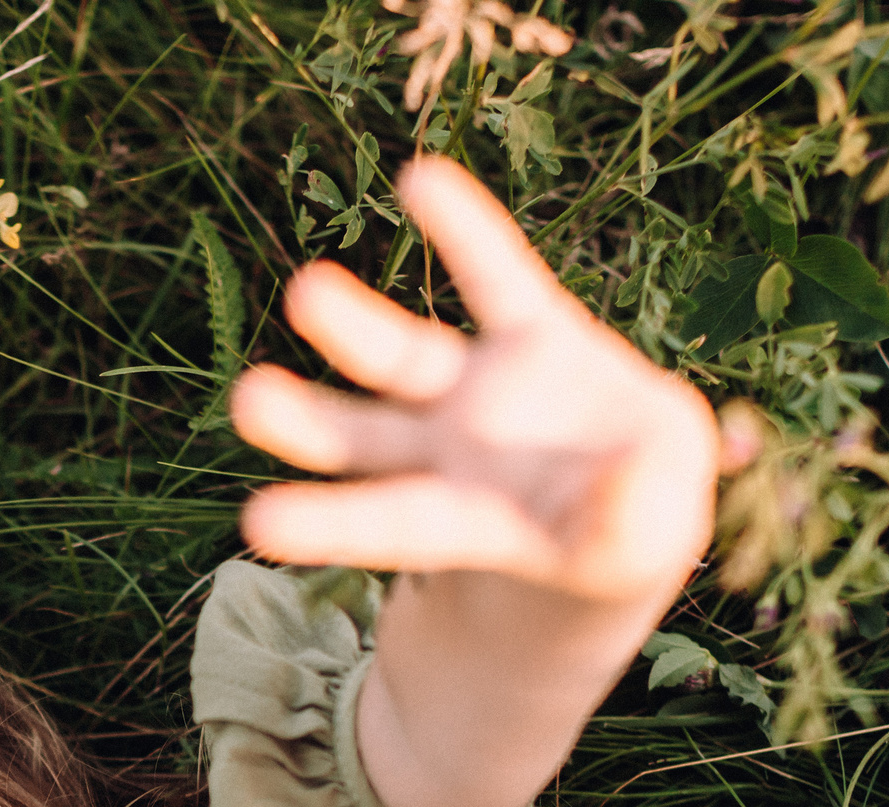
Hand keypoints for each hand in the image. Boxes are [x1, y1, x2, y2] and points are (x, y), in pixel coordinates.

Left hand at [232, 155, 718, 605]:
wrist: (645, 488)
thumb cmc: (622, 538)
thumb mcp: (634, 548)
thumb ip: (620, 524)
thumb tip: (620, 487)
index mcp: (467, 525)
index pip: (389, 524)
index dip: (329, 523)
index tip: (256, 524)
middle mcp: (452, 454)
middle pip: (363, 440)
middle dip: (305, 423)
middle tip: (243, 400)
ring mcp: (483, 389)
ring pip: (403, 354)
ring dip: (353, 324)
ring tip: (305, 289)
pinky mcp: (535, 333)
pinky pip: (495, 275)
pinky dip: (462, 229)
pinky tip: (417, 177)